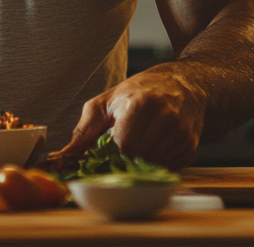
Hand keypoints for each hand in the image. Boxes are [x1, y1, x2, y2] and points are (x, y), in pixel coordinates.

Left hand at [58, 66, 206, 170]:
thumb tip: (63, 158)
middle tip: (114, 159)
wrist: (182, 83)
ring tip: (134, 150)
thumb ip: (83, 131)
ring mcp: (181, 133)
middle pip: (137, 160)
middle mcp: (165, 118)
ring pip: (152, 168)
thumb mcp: (106, 103)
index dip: (110, 159)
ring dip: (139, 166)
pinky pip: (167, 169)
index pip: (123, 148)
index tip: (101, 161)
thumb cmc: (138, 91)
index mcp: (140, 104)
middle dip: (122, 165)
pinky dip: (155, 166)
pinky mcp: (191, 146)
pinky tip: (151, 150)